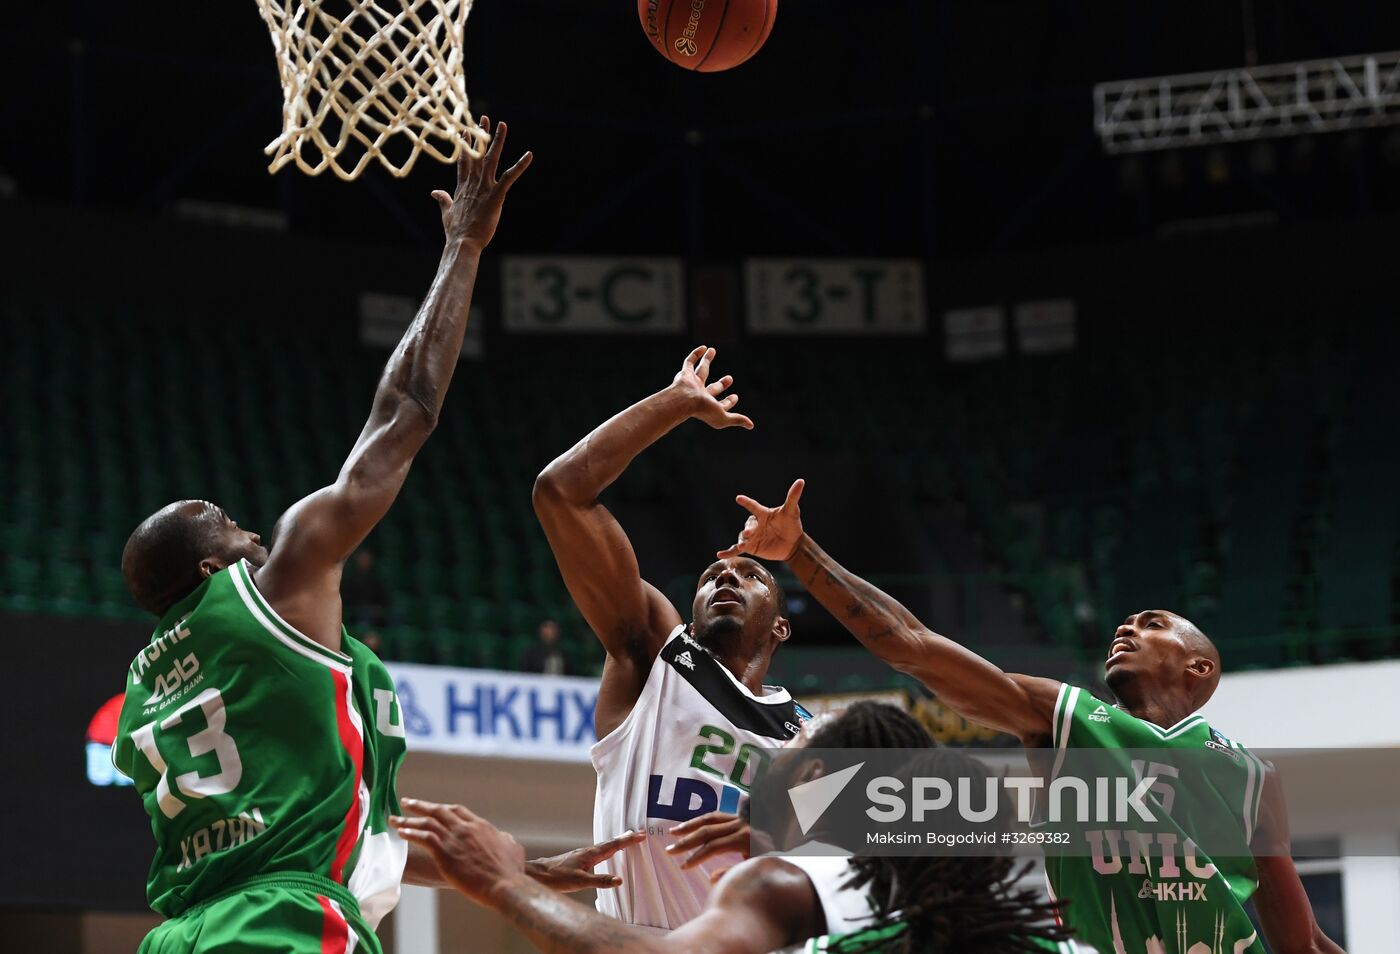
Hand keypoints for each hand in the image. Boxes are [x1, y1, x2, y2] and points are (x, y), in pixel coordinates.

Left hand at [391, 797, 527, 905]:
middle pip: (438, 810)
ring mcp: (454, 839)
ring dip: (408, 820)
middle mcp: (465, 828)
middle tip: (407, 802)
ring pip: (427, 823)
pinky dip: (411, 834)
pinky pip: (424, 838)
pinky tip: (401, 833)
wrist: (504, 884)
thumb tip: (504, 837)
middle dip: (421, 806)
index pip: (457, 810)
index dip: (443, 808)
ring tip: (394, 818)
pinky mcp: (445, 853)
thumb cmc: (510, 871)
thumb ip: (506, 839)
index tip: (432, 807)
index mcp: (481, 826)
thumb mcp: (513, 848)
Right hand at [432, 116, 532, 250]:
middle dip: (480, 134)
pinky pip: (510, 177)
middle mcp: (473, 182)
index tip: (465, 129)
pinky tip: (529, 155)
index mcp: (462, 185)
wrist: (462, 242)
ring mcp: (484, 187)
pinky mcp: (496, 195)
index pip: (464, 160)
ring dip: (498, 141)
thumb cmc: (455, 231)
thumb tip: (434, 192)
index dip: (465, 144)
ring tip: (503, 125)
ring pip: (492, 159)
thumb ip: (442, 199)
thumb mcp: (446, 212)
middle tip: (484, 118)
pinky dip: (520, 166)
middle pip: (477, 153)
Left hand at [525, 829, 646, 892]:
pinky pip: (598, 852)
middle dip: (625, 838)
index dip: (628, 840)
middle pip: (610, 843)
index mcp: (591, 854)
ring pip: (604, 846)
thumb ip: (600, 881)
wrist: (538, 875)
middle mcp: (588, 851)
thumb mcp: (580, 882)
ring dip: (616, 843)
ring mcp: (582, 855)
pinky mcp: (578, 860)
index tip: (641, 835)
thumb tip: (619, 880)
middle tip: (638, 833)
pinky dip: (607, 849)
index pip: (614, 845)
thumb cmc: (557, 878)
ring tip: (626, 840)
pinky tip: (605, 854)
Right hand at [665, 812, 772, 880]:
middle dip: (686, 841)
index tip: (683, 866)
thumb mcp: (757, 867)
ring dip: (690, 825)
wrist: (792, 837)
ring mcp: (739, 818)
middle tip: (669, 850)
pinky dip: (701, 820)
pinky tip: (689, 825)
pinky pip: (716, 815)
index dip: (697, 856)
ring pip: (709, 818)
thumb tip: (711, 877)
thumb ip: (734, 873)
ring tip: (672, 832)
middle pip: (707, 831)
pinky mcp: (738, 817)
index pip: (714, 846)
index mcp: (745, 838)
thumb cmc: (775, 857)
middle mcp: (740, 825)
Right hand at [670, 346, 753, 430]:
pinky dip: (695, 354)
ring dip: (706, 360)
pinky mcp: (685, 374)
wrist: (684, 401)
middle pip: (711, 388)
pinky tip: (703, 347)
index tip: (735, 397)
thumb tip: (751, 425)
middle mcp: (699, 395)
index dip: (728, 402)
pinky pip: (689, 362)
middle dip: (721, 384)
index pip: (719, 404)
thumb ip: (737, 420)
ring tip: (712, 350)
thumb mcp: (723, 417)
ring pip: (701, 370)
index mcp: (708, 406)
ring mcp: (691, 384)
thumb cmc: (703, 410)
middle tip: (730, 378)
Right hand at [718, 479, 804, 560]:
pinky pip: (737, 548)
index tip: (739, 498)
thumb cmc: (791, 524)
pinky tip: (720, 554)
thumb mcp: (792, 511)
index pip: (753, 506)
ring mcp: (752, 536)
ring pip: (742, 537)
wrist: (793, 544)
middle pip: (748, 524)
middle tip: (750, 532)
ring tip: (742, 545)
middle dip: (748, 528)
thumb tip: (801, 481)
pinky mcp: (750, 547)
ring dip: (741, 540)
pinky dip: (728, 551)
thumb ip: (793, 497)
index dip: (747, 502)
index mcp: (763, 514)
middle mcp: (755, 524)